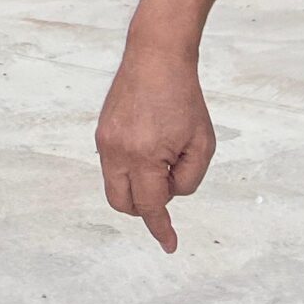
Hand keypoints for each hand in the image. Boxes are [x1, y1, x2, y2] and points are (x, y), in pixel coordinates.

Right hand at [96, 44, 217, 253]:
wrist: (156, 58)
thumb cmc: (183, 99)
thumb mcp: (202, 144)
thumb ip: (188, 179)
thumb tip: (169, 193)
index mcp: (144, 157)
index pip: (150, 207)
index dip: (161, 229)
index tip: (170, 245)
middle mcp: (117, 152)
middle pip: (123, 204)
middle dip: (146, 208)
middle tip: (169, 188)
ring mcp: (105, 142)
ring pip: (115, 186)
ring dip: (138, 187)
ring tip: (162, 158)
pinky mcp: (101, 132)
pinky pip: (112, 165)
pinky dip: (131, 169)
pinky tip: (150, 145)